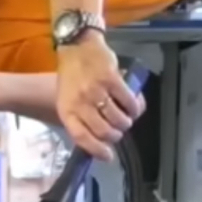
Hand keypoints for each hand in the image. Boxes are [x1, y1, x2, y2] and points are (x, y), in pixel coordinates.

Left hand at [54, 37, 142, 160]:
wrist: (77, 46)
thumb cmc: (72, 75)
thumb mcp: (68, 98)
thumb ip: (80, 117)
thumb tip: (100, 139)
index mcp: (67, 110)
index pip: (82, 137)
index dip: (97, 150)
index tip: (108, 156)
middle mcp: (80, 102)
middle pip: (104, 131)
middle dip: (116, 135)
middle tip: (119, 131)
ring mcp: (96, 91)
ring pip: (118, 118)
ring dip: (126, 122)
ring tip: (127, 118)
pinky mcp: (112, 79)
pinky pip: (128, 101)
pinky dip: (135, 108)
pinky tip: (134, 107)